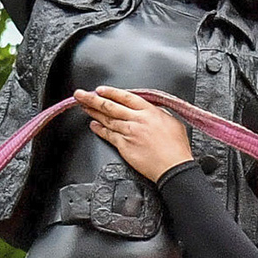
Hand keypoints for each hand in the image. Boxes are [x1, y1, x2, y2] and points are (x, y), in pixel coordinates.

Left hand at [80, 87, 194, 181]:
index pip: (126, 97)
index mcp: (150, 112)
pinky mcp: (124, 146)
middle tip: (80, 94)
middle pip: (110, 106)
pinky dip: (99, 129)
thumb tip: (153, 111)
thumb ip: (160, 114)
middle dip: (93, 99)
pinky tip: (93, 125)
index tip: (100, 90)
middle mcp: (137, 120)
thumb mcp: (173, 122)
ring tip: (83, 107)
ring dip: (93, 112)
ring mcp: (129, 133)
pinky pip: (108, 135)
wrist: (173, 167)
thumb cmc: (176, 148)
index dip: (111, 92)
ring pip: (107, 119)